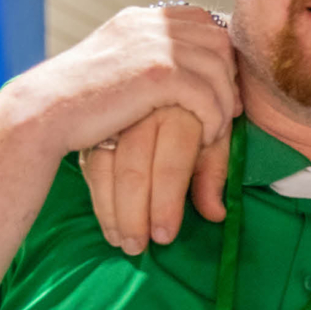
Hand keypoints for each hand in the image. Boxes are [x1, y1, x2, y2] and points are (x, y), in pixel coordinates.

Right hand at [10, 4, 238, 156]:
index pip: (200, 20)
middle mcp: (150, 24)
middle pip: (217, 39)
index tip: (217, 85)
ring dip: (223, 102)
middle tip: (226, 110)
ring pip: (219, 68)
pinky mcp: (159, 73)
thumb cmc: (72, 102)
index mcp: (138, 19)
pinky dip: (213, 119)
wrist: (43, 113)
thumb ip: (139, 60)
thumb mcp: (110, 66)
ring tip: (215, 129)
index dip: (217, 52)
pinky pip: (208, 95)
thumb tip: (171, 73)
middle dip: (228, 76)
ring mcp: (155, 45)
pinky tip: (205, 138)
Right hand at [78, 106, 230, 254]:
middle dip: (136, 214)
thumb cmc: (182, 104)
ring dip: (115, 209)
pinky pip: (95, 159)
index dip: (167, 203)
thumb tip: (215, 213)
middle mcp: (152, 102)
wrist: (141, 61)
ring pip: (113, 165)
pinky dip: (99, 193)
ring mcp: (121, 105)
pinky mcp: (98, 114)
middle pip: (138, 168)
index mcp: (187, 103)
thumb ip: (212, 167)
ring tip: (120, 240)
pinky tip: (106, 217)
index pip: (173, 163)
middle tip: (136, 248)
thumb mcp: (205, 129)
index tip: (163, 236)